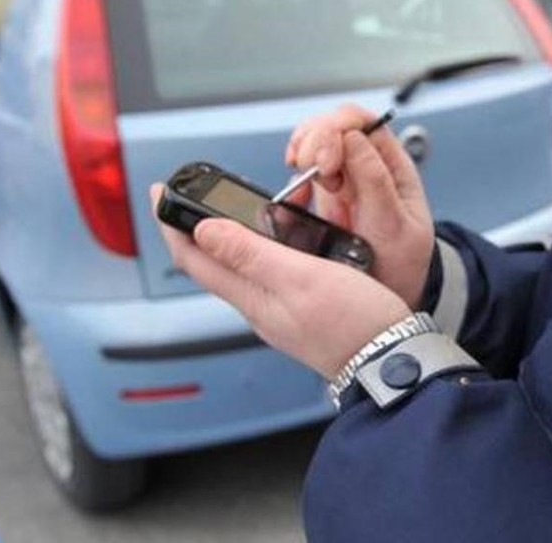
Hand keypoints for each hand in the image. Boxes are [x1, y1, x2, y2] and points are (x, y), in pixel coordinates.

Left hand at [151, 185, 410, 379]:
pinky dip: (258, 246)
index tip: (159, 191)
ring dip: (224, 235)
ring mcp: (277, 308)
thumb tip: (203, 231)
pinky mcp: (298, 308)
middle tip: (188, 195)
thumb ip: (249, 253)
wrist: (392, 360)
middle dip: (192, 226)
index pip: (193, 258)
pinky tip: (273, 235)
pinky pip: (265, 271)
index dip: (171, 223)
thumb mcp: (299, 277)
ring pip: (237, 265)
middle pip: (210, 261)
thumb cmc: (353, 324)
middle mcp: (257, 304)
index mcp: (251, 296)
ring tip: (223, 208)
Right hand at [285, 104, 433, 308]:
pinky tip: (294, 197)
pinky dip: (290, 182)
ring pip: (312, 146)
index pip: (362, 122)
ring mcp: (341, 183)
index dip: (337, 129)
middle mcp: (364, 167)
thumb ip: (376, 182)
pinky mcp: (322, 201)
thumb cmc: (402, 265)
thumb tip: (353, 138)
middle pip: (331, 127)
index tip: (325, 162)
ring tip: (301, 180)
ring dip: (300, 156)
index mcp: (391, 166)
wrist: (388, 298)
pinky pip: (300, 178)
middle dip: (313, 141)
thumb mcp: (396, 226)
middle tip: (308, 170)